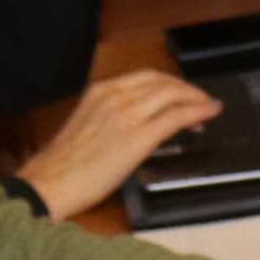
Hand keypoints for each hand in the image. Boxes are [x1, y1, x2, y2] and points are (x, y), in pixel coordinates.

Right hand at [15, 70, 212, 219]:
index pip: (145, 77)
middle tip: (201, 100)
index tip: (183, 91)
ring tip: (207, 108)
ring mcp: (125, 115)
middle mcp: (114, 97)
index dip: (171, 83)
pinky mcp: (136, 138)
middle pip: (163, 82)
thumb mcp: (89, 124)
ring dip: (195, 99)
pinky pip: (176, 117)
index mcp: (100, 91)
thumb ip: (114, 115)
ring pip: (173, 95)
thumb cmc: (64, 164)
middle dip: (187, 89)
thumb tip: (141, 120)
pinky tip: (209, 113)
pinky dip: (198, 111)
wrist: (50, 183)